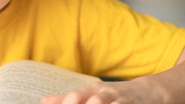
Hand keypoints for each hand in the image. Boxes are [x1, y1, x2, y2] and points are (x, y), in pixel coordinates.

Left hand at [40, 78, 163, 103]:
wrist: (148, 92)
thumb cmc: (110, 94)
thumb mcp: (90, 93)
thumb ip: (66, 98)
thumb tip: (43, 102)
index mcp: (92, 89)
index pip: (76, 96)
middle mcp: (106, 93)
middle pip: (93, 101)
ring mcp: (121, 100)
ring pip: (106, 103)